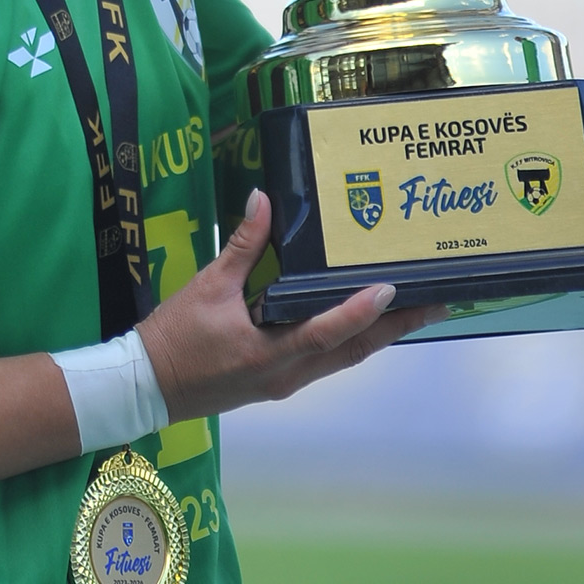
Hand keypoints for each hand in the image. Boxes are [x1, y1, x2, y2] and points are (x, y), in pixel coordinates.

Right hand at [137, 189, 434, 417]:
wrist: (148, 385)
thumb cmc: (176, 336)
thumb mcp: (206, 285)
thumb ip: (240, 245)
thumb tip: (263, 199)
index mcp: (270, 352)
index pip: (328, 331)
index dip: (361, 310)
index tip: (391, 288)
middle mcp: (288, 374)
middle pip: (352, 351)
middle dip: (395, 328)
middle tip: (434, 304)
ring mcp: (285, 382)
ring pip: (344, 359)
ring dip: (378, 336)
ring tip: (410, 310)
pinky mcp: (278, 381)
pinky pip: (327, 360)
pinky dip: (351, 340)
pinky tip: (361, 321)